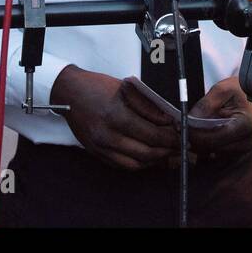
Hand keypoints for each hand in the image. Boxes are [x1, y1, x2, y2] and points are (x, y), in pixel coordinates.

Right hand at [51, 66, 178, 170]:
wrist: (69, 93)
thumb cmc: (97, 86)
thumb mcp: (126, 89)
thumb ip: (149, 107)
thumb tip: (170, 121)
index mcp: (116, 116)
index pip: (152, 135)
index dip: (171, 138)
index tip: (182, 136)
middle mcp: (108, 135)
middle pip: (146, 153)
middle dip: (167, 151)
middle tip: (180, 147)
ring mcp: (101, 147)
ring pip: (136, 164)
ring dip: (155, 161)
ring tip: (167, 153)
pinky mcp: (97, 153)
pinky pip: (123, 165)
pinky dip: (139, 163)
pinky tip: (149, 156)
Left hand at [188, 76, 251, 155]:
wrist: (251, 93)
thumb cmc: (239, 90)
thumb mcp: (221, 90)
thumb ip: (205, 105)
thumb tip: (190, 121)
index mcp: (245, 125)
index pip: (214, 139)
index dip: (196, 135)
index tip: (183, 127)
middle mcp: (247, 141)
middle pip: (213, 148)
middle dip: (196, 139)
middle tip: (183, 127)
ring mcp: (244, 148)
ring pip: (213, 152)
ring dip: (201, 143)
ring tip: (194, 128)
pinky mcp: (239, 150)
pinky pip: (217, 153)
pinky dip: (207, 144)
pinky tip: (203, 133)